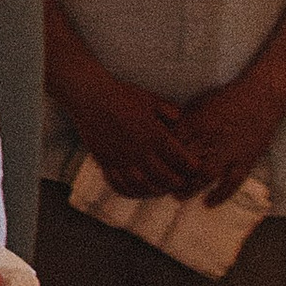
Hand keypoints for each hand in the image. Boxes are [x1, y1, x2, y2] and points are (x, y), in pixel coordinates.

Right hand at [72, 75, 200, 198]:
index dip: (191, 166)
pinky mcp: (106, 162)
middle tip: (182, 182)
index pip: (180, 158)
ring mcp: (121, 159)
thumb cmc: (122, 95)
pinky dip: (131, 191)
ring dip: (155, 190)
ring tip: (161, 188)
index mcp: (154, 134)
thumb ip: (169, 110)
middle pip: (165, 177)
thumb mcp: (150, 99)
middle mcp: (139, 150)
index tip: (195, 168)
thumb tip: (181, 119)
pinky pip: (120, 185)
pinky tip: (137, 189)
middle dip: (177, 182)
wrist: (90, 96)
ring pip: (144, 186)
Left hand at [171, 81, 283, 207]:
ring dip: (190, 188)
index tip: (152, 167)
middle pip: (185, 162)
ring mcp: (229, 151)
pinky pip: (232, 182)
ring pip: (205, 175)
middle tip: (160, 185)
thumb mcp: (199, 103)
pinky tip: (208, 203)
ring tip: (178, 196)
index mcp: (196, 122)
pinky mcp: (246, 159)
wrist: (261, 96)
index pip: (172, 145)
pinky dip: (220, 195)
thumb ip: (183, 120)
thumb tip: (164, 132)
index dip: (160, 158)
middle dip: (171, 175)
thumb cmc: (227, 97)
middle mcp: (210, 138)